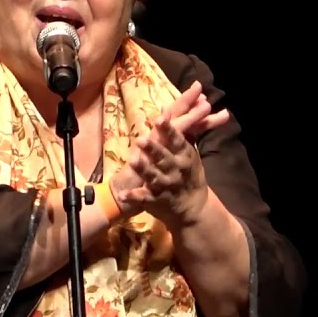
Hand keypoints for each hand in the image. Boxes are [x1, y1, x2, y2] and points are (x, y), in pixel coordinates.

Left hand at [115, 86, 221, 228]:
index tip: (160, 118)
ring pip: (153, 177)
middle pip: (164, 157)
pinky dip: (134, 197)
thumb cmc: (189, 175)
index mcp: (184, 156)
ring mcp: (166, 186)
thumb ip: (179, 133)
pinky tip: (123, 194)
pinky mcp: (156, 200)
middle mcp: (176, 170)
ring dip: (144, 170)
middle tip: (142, 139)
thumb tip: (168, 109)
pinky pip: (143, 198)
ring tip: (134, 160)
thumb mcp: (189, 154)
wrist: (194, 208)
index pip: (176, 140)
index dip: (169, 129)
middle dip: (154, 149)